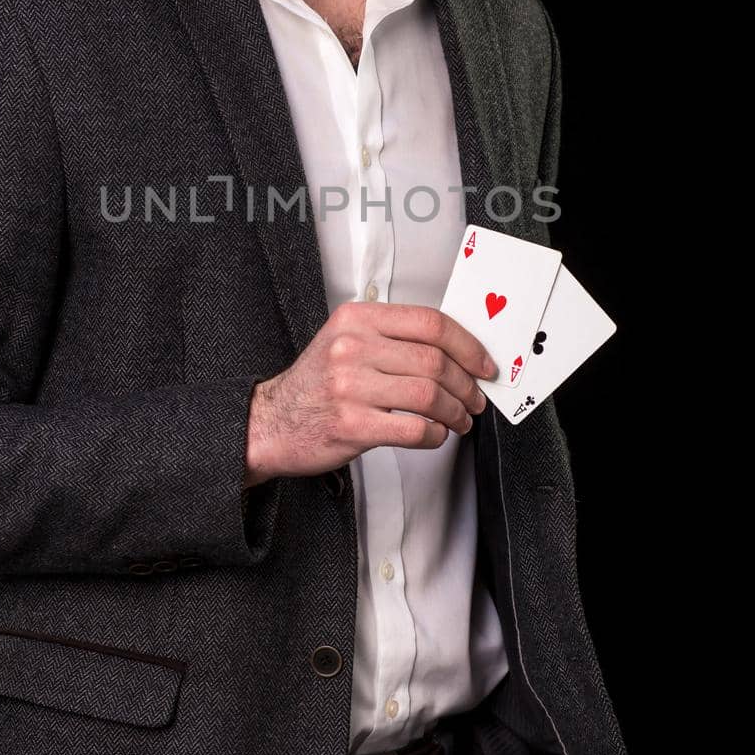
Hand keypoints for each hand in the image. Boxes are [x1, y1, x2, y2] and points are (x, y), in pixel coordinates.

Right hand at [244, 301, 496, 484]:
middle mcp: (352, 347)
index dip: (467, 345)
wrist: (271, 423)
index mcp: (356, 319)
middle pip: (435, 360)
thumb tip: (457, 352)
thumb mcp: (346, 341)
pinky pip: (414, 429)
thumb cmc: (316, 385)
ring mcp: (350, 386)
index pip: (429, 323)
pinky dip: (435, 435)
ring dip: (455, 412)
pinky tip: (434, 435)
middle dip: (466, 384)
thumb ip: (393, 338)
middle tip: (475, 399)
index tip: (483, 363)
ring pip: (429, 394)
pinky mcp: (351, 425)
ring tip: (459, 420)